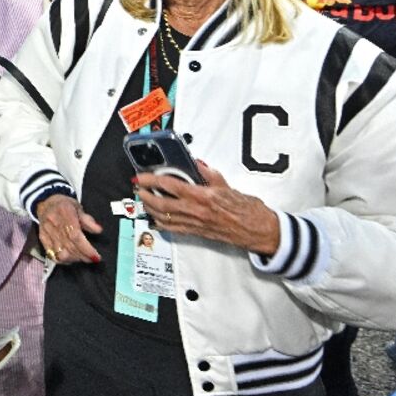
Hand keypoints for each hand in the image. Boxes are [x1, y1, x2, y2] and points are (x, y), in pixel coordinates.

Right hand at [36, 195, 101, 264]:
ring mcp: (47, 233)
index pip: (76, 236)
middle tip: (93, 258)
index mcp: (65, 214)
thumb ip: (88, 220)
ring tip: (82, 257)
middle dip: (83, 256)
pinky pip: (52, 255)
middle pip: (70, 247)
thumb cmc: (64, 205)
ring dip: (74, 259)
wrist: (45, 202)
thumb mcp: (78, 207)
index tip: (96, 256)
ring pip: (61, 254)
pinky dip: (63, 261)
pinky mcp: (43, 239)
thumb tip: (98, 230)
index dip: (86, 249)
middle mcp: (54, 225)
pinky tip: (71, 259)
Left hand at [134, 161, 280, 255]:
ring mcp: (193, 224)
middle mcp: (195, 211)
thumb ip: (206, 173)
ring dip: (149, 207)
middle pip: (160, 203)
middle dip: (145, 194)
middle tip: (138, 187)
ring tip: (144, 199)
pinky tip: (154, 217)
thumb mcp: (225, 184)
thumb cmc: (246, 210)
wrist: (256, 230)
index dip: (152, 179)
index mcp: (202, 196)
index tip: (143, 176)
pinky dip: (159, 222)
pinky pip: (171, 228)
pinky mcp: (195, 233)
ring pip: (162, 216)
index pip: (169, 185)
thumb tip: (193, 163)